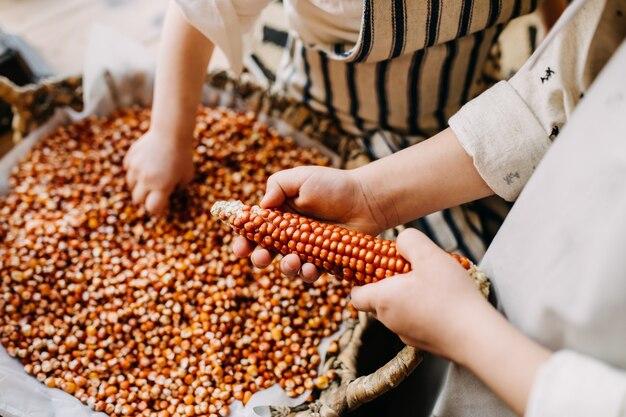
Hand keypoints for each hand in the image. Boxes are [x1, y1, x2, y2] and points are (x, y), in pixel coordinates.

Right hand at [124, 130, 193, 214]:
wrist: (171, 132)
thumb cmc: (183, 156)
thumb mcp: (187, 175)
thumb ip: (178, 188)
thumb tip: (170, 193)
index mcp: (162, 187)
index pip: (152, 208)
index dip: (157, 210)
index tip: (162, 206)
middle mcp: (146, 180)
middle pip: (138, 200)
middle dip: (145, 200)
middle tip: (153, 194)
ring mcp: (136, 168)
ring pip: (130, 185)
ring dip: (138, 185)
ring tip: (149, 178)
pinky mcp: (130, 158)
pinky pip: (128, 170)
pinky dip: (134, 171)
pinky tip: (144, 166)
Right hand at [232, 165, 389, 280]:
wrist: (367, 199)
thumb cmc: (334, 185)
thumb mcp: (302, 177)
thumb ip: (277, 185)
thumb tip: (261, 206)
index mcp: (279, 215)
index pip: (254, 230)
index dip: (243, 239)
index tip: (240, 247)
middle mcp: (289, 235)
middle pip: (265, 252)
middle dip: (258, 258)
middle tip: (260, 258)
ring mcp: (306, 250)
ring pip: (287, 266)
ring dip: (285, 268)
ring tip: (293, 262)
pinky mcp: (324, 262)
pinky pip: (310, 273)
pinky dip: (307, 273)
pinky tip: (311, 268)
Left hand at [350, 228, 490, 358]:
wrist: (477, 338)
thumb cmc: (450, 295)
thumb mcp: (429, 255)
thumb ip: (409, 241)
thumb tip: (401, 242)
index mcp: (383, 299)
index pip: (355, 294)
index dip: (361, 280)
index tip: (376, 266)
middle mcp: (389, 321)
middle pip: (377, 301)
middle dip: (389, 284)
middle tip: (412, 270)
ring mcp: (407, 335)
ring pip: (398, 311)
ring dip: (408, 297)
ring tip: (433, 284)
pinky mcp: (424, 344)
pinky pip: (415, 322)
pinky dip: (423, 311)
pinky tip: (444, 301)